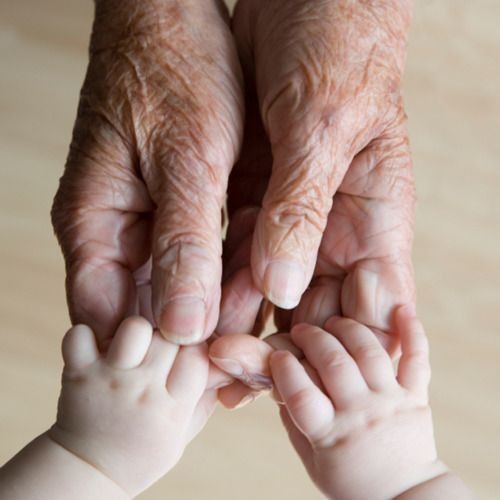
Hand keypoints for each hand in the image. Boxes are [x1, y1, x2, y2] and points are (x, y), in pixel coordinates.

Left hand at [49, 317, 215, 496]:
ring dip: (134, 332)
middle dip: (170, 337)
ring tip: (131, 348)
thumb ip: (207, 394)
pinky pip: (80, 335)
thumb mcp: (184, 430)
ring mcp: (109, 381)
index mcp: (173, 407)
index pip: (199, 356)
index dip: (196, 348)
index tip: (186, 355)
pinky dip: (84, 336)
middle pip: (171, 337)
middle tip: (160, 352)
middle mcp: (143, 391)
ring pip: (135, 329)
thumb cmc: (144, 449)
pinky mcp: (77, 374)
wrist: (89, 472)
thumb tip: (226, 361)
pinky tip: (95, 349)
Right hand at [51, 0, 243, 344]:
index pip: (110, 317)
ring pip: (176, 287)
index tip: (205, 373)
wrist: (178, 15)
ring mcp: (143, 221)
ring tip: (262, 324)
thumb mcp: (187, 156)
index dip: (153, 351)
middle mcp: (113, 231)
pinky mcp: (174, 207)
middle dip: (194, 333)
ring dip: (216, 306)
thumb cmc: (173, 70)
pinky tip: (261, 282)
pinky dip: (227, 272)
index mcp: (94, 224)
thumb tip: (179, 326)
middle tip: (245, 355)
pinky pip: (197, 257)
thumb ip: (183, 242)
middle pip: (145, 309)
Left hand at [213, 0, 415, 404]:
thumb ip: (302, 206)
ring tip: (203, 358)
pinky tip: (193, 308)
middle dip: (275, 346)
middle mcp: (335, 224)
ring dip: (238, 320)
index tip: (295, 386)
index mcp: (373, 213)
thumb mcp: (321, 123)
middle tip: (228, 377)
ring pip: (268, 286)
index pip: (370, 308)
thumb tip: (281, 286)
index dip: (338, 352)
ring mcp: (294, 212)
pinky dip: (217, 280)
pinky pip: (237, 249)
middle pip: (311, 308)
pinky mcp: (258, 194)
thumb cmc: (338, 44)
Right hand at [270, 307, 445, 499]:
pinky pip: (417, 359)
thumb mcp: (311, 458)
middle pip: (334, 364)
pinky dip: (412, 332)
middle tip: (302, 331)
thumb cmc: (350, 479)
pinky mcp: (415, 397)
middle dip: (312, 339)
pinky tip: (402, 309)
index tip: (276, 354)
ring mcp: (391, 402)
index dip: (284, 367)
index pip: (301, 393)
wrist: (404, 497)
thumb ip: (294, 419)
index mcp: (331, 434)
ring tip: (333, 323)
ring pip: (368, 353)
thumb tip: (280, 381)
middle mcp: (361, 413)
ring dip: (347, 330)